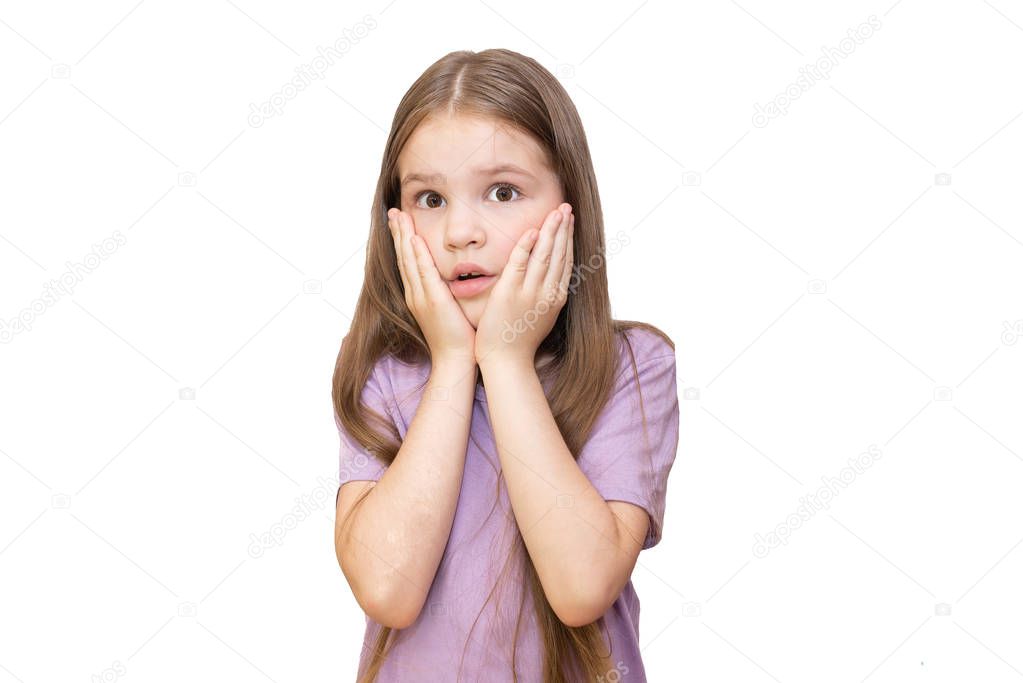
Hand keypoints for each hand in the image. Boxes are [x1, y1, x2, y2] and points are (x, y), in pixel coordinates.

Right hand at [387, 208, 475, 365]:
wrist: (455, 360)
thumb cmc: (457, 338)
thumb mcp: (448, 310)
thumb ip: (446, 292)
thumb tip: (453, 278)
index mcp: (418, 295)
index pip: (408, 262)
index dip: (403, 240)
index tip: (400, 221)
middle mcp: (415, 294)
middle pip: (404, 257)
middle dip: (399, 233)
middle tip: (394, 211)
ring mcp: (421, 298)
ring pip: (410, 261)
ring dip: (404, 237)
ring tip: (399, 217)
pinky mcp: (433, 302)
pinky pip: (424, 273)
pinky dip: (419, 255)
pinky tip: (416, 239)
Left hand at [474, 203, 574, 366]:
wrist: (506, 361)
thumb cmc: (520, 341)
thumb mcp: (542, 316)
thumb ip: (546, 295)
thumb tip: (551, 278)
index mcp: (556, 298)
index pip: (566, 261)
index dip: (568, 239)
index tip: (569, 221)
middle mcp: (547, 294)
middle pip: (559, 254)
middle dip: (564, 228)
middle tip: (566, 207)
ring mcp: (529, 293)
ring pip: (544, 255)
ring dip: (551, 231)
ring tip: (556, 212)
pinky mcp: (509, 294)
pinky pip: (519, 264)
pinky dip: (526, 247)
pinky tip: (532, 231)